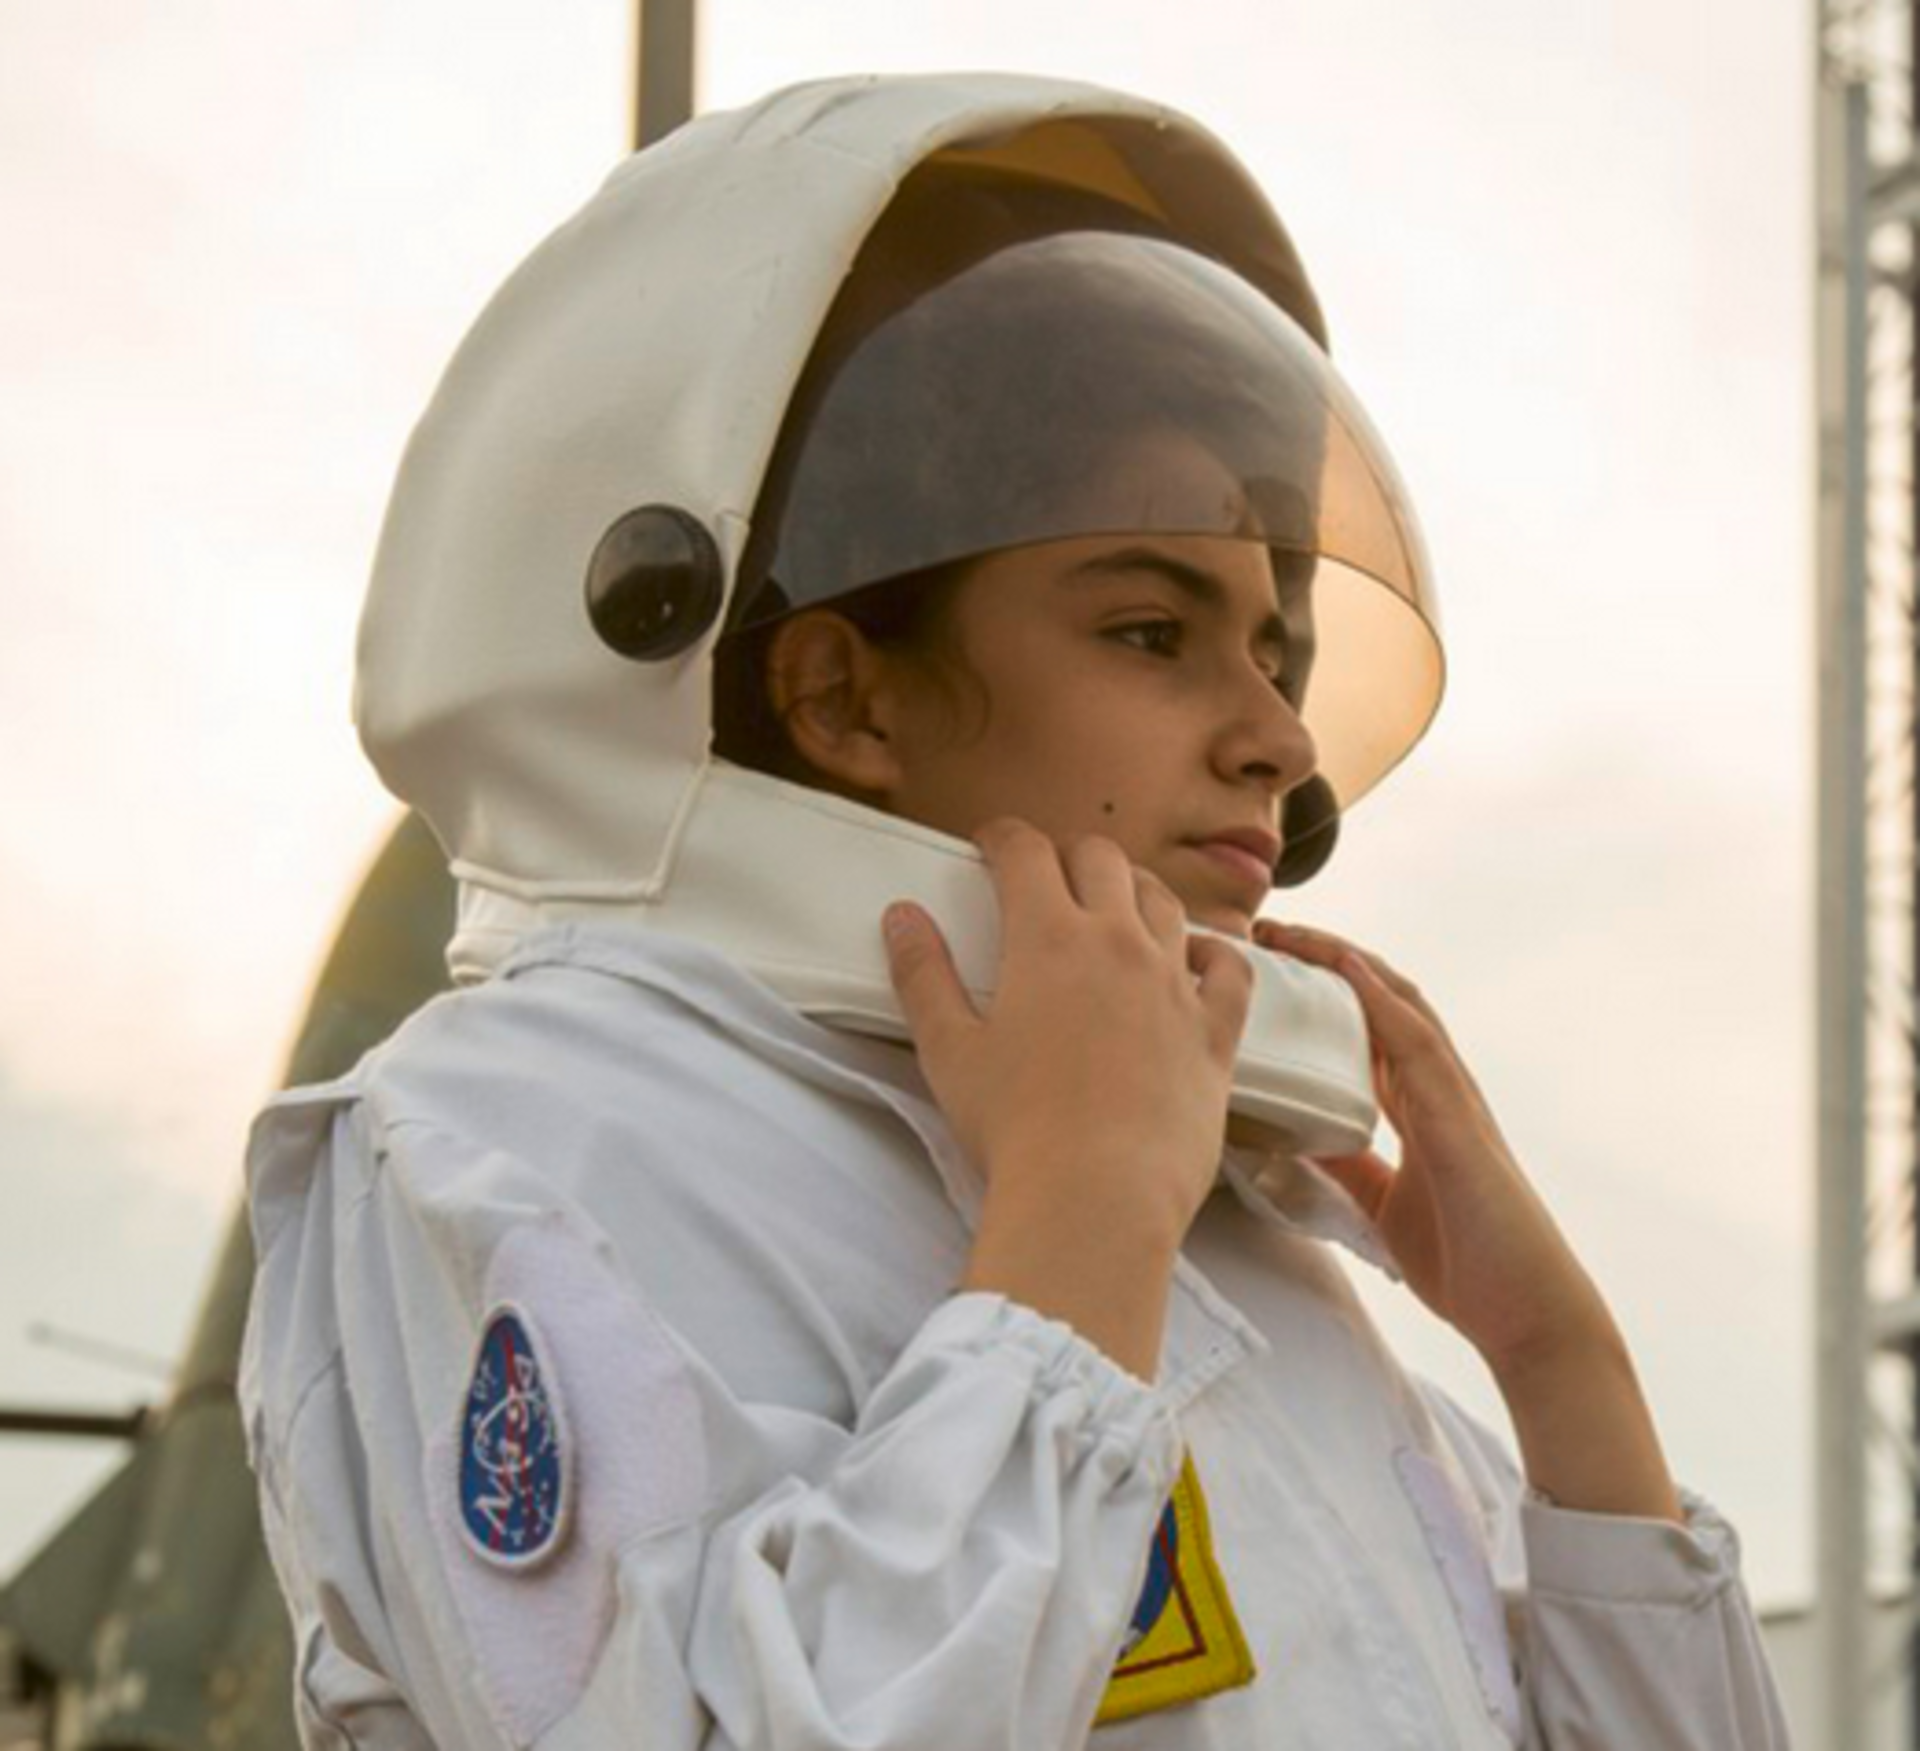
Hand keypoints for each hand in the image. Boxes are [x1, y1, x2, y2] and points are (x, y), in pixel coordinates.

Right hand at [886, 820, 1252, 1250]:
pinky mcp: (1215, 1030)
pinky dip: (1212, 952)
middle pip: (1102, 860)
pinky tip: (1197, 960)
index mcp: (1047, 938)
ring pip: (1164, 902)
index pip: (1026, 852)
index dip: (1004, 837)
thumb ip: (923, 976)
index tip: (991, 845)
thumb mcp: (949, 1052)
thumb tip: (902, 915)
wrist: (1099, 1195)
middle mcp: (1118, 942)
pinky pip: (1230, 968)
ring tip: (1118, 905)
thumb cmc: (1013, 1127)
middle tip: (1050, 877)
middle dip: (1070, 855)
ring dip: (1136, 890)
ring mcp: (1175, 983)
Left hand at [1254, 919, 1681, 1518]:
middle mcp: (1441, 1092)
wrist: (1527, 1315)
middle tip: (1271, 932)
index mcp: (1422, 1110)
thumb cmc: (1469, 1263)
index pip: (1371, 1029)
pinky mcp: (1460, 1124)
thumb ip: (1351, 1167)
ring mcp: (1456, 1101)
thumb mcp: (1385, 1205)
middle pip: (1384, 1001)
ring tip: (1297, 934)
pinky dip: (1383, 1006)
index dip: (1326, 991)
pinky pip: (1420, 1048)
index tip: (1275, 965)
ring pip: (1403, 1008)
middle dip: (1329, 961)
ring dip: (1348, 965)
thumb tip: (1300, 1139)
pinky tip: (1348, 975)